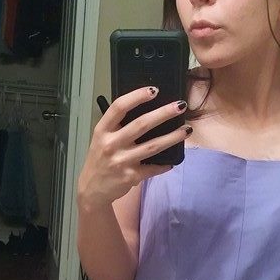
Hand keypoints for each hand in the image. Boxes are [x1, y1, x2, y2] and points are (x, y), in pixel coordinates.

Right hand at [77, 87, 187, 209]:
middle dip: (163, 114)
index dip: (137, 97)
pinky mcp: (131, 176)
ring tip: (187, 130)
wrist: (92, 189)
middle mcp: (111, 144)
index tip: (154, 90)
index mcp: (102, 130)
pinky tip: (174, 161)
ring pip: (153, 146)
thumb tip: (148, 110)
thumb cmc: (100, 159)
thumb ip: (118, 126)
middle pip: (141, 124)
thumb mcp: (102, 139)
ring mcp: (121, 161)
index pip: (119, 108)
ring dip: (172, 137)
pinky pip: (153, 168)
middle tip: (181, 106)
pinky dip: (165, 165)